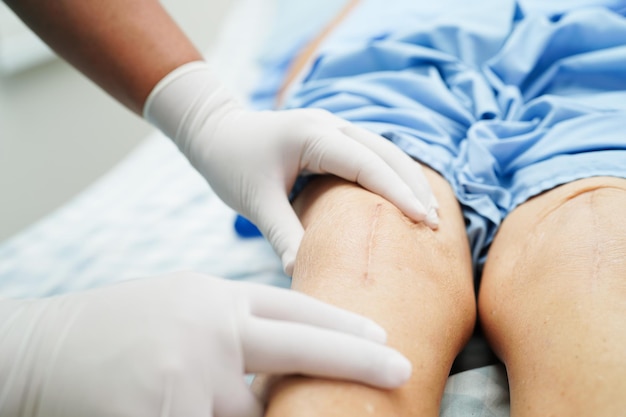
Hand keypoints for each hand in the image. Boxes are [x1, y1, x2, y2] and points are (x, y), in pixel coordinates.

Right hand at [0, 272, 410, 416]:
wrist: (45, 347)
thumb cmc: (118, 327)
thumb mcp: (183, 304)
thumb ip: (232, 320)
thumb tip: (278, 353)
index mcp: (216, 297)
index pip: (293, 306)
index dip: (341, 321)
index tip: (380, 334)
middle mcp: (212, 327)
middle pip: (299, 345)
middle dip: (356, 358)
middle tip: (401, 368)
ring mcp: (192, 369)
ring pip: (256, 410)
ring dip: (268, 413)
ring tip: (280, 403)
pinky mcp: (168, 407)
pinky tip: (204, 407)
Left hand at [144, 62, 438, 274]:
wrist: (215, 131)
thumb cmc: (231, 162)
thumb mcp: (254, 200)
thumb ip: (282, 232)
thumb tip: (303, 271)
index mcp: (313, 134)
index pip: (368, 163)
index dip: (398, 192)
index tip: (424, 220)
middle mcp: (329, 124)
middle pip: (387, 151)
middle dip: (414, 185)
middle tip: (438, 223)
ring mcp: (332, 126)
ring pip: (384, 148)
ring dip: (408, 178)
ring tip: (430, 212)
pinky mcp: (331, 136)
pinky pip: (371, 152)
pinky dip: (391, 173)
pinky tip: (403, 196)